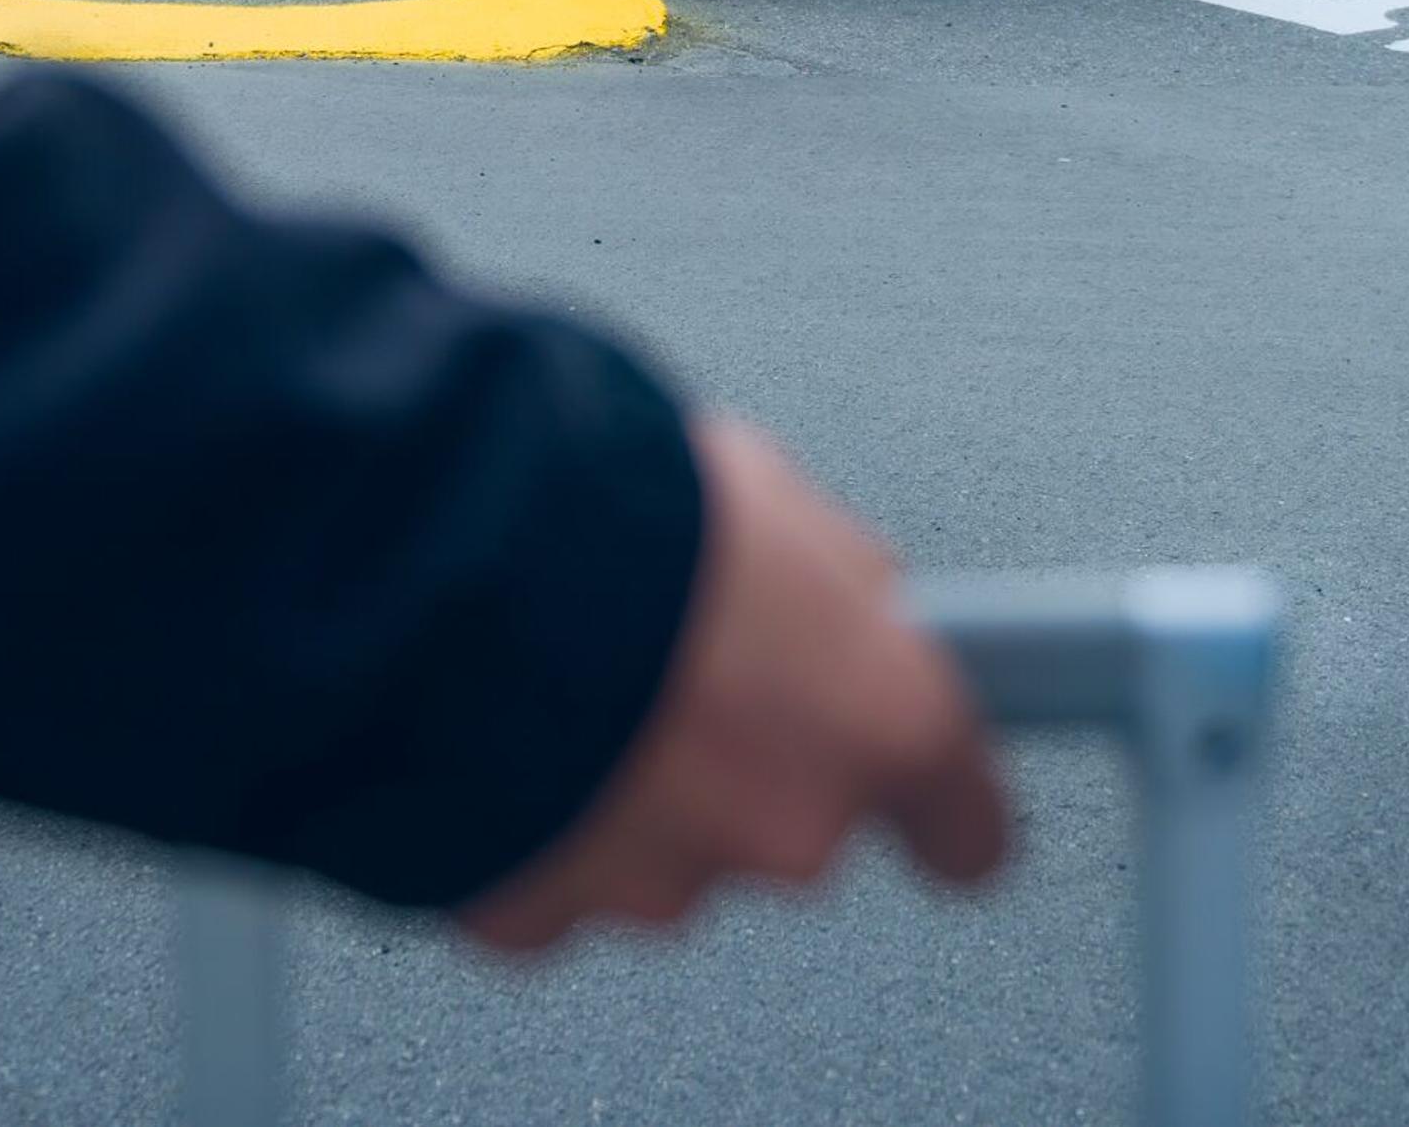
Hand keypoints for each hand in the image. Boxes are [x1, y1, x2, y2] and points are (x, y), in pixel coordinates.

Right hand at [459, 416, 1005, 952]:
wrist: (442, 562)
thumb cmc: (614, 508)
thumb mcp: (765, 493)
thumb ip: (822, 582)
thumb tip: (821, 601)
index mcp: (880, 720)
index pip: (965, 818)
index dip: (941, 810)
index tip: (938, 815)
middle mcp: (790, 827)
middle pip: (789, 821)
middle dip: (733, 759)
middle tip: (667, 666)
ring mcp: (662, 885)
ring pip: (664, 851)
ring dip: (624, 785)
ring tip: (562, 675)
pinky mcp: (541, 915)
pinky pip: (552, 878)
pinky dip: (531, 822)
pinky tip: (495, 737)